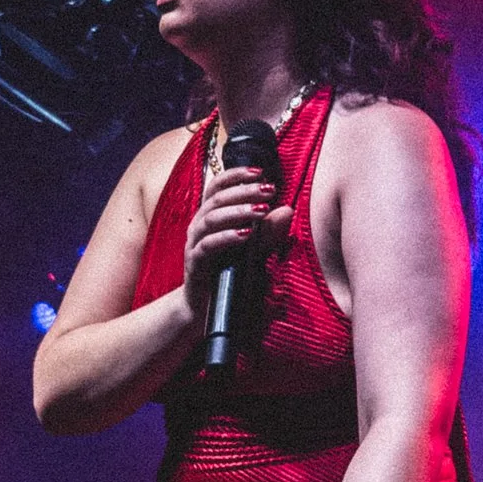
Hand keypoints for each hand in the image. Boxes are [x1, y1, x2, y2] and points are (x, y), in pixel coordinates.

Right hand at [179, 168, 287, 318]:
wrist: (206, 309)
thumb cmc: (230, 274)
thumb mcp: (254, 251)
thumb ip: (268, 232)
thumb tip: (288, 209)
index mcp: (210, 216)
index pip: (218, 186)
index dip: (236, 175)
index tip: (260, 172)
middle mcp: (199, 226)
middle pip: (217, 198)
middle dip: (244, 191)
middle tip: (269, 190)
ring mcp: (194, 244)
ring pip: (211, 219)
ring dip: (237, 211)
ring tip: (261, 211)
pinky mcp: (194, 264)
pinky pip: (208, 246)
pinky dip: (227, 237)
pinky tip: (246, 235)